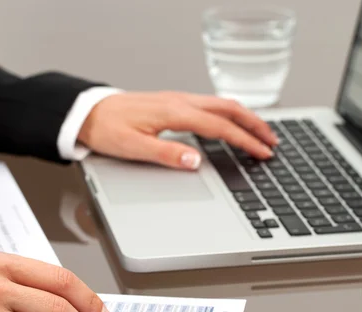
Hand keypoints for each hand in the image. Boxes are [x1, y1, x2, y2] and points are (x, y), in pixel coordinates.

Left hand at [78, 91, 277, 169]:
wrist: (88, 113)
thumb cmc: (107, 129)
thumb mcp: (133, 147)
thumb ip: (166, 154)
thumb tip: (195, 161)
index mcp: (173, 112)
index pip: (219, 126)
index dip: (244, 140)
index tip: (262, 152)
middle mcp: (179, 101)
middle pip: (228, 108)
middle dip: (254, 124)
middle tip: (273, 141)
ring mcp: (177, 99)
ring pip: (221, 103)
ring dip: (244, 117)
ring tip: (260, 133)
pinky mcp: (173, 102)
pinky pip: (209, 104)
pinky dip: (228, 114)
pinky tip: (232, 124)